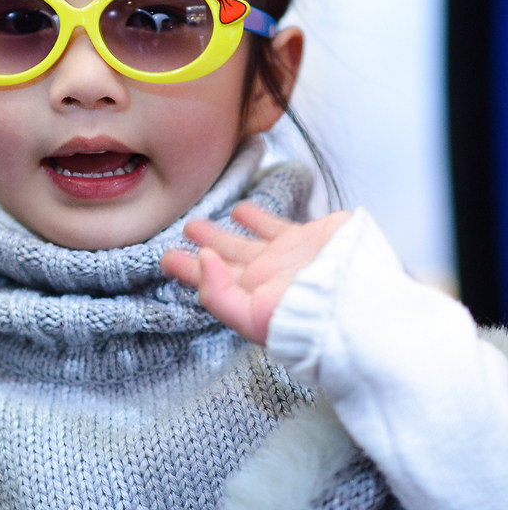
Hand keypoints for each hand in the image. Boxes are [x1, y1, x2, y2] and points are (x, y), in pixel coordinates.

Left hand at [160, 203, 350, 344]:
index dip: (188, 270)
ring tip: (197, 221)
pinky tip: (242, 209)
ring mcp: (285, 258)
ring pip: (243, 242)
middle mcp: (265, 279)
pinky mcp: (307, 238)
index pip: (211, 284)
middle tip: (178, 233)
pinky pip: (274, 225)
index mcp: (249, 299)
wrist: (361, 302)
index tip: (166, 257)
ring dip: (220, 233)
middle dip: (201, 249)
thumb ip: (219, 294)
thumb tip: (201, 259)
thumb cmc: (308, 318)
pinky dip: (256, 217)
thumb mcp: (253, 317)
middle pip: (224, 261)